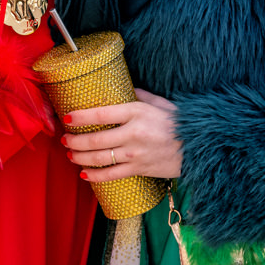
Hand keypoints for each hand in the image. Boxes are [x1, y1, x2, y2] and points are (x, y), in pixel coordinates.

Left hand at [60, 88, 182, 182]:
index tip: (67, 118)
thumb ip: (139, 95)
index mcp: (137, 112)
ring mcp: (136, 153)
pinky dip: (95, 176)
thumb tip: (122, 87)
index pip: (101, 114)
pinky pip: (112, 175)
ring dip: (80, 158)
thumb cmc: (180, 122)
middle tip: (64, 139)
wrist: (200, 147)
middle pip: (95, 139)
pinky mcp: (140, 169)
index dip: (80, 117)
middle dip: (75, 141)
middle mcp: (133, 133)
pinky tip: (85, 174)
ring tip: (70, 155)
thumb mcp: (160, 102)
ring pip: (100, 158)